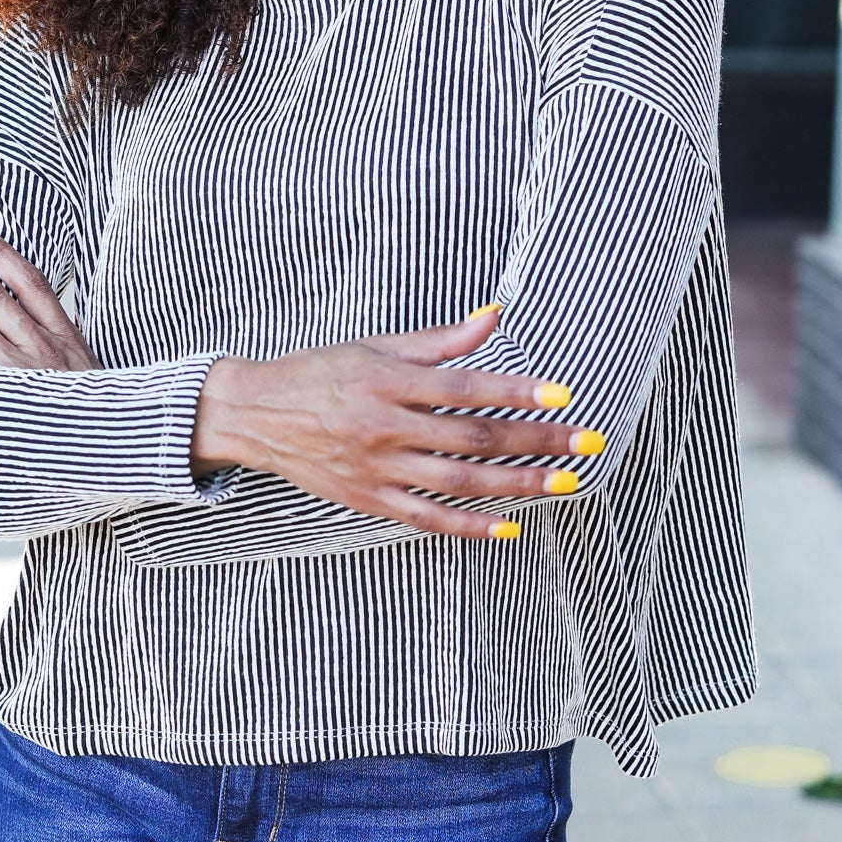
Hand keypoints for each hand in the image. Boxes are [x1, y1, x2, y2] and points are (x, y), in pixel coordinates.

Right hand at [191, 309, 604, 541]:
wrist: (254, 416)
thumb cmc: (319, 372)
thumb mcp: (375, 345)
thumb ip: (440, 340)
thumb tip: (494, 316)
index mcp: (387, 379)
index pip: (464, 387)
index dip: (515, 391)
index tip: (562, 395)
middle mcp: (384, 426)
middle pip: (473, 437)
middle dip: (536, 441)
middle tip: (587, 444)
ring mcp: (377, 468)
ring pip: (460, 481)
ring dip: (518, 483)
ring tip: (565, 483)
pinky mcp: (369, 499)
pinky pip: (427, 518)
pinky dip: (469, 526)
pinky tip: (509, 525)